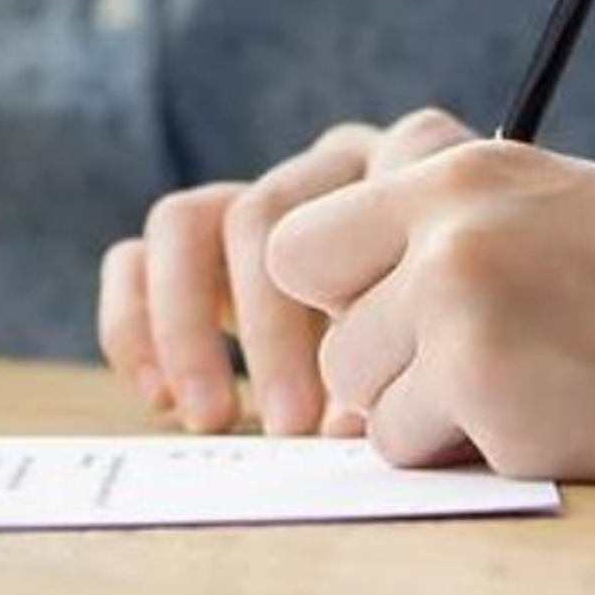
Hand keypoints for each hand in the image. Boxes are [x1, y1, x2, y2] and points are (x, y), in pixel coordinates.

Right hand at [96, 109, 472, 435]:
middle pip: (263, 211)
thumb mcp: (455, 346)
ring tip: (212, 418)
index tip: (370, 381)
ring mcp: (248, 196)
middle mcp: (322, 169)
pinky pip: (132, 259)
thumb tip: (337, 428)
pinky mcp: (188, 242)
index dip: (353, 282)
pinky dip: (135, 326)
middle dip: (269, 328)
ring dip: (188, 327)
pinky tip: (162, 399)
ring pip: (183, 220)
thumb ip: (410, 369)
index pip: (358, 194)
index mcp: (400, 166)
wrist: (447, 335)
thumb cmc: (462, 344)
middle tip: (290, 426)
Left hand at [268, 142, 594, 480]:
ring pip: (363, 410)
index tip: (400, 321)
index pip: (291, 243)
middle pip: (325, 340)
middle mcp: (444, 231)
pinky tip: (567, 422)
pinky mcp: (496, 399)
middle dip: (382, 373)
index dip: (338, 300)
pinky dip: (480, 460)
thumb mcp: (545, 208)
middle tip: (488, 368)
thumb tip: (331, 341)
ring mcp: (464, 313)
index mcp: (453, 168)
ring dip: (436, 422)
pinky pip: (419, 459)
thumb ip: (435, 242)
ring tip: (546, 386)